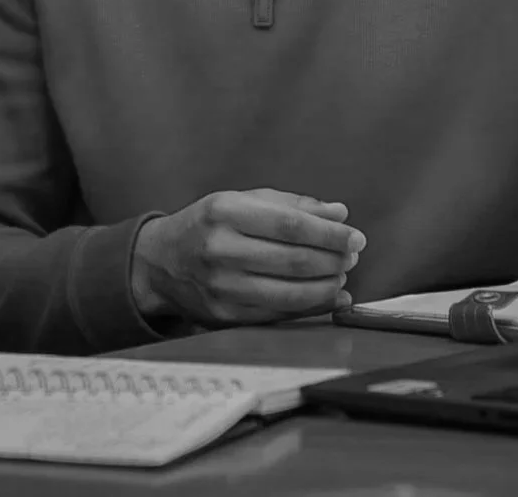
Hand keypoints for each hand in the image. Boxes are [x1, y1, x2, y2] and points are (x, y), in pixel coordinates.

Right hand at [129, 189, 363, 328]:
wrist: (161, 261)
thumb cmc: (209, 224)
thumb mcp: (242, 201)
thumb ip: (293, 205)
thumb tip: (339, 214)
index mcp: (224, 212)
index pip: (290, 226)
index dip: (329, 234)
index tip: (356, 237)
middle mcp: (220, 249)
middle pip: (294, 260)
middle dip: (333, 259)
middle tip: (352, 256)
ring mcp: (221, 287)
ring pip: (290, 292)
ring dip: (327, 285)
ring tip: (341, 274)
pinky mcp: (225, 315)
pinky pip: (279, 314)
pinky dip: (312, 307)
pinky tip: (330, 297)